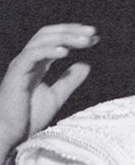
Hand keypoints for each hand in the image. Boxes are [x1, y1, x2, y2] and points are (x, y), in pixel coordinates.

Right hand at [0, 24, 98, 154]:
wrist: (9, 134)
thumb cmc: (27, 118)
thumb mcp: (56, 96)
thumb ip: (69, 81)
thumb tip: (86, 65)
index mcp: (37, 64)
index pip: (54, 40)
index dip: (74, 35)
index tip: (94, 37)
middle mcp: (28, 60)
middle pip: (48, 34)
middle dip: (71, 30)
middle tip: (93, 32)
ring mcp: (20, 66)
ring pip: (41, 40)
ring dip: (65, 38)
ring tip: (85, 40)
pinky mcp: (16, 75)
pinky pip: (31, 55)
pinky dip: (48, 50)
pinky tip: (66, 52)